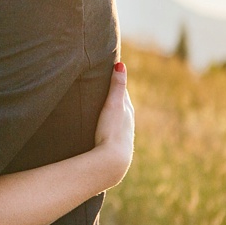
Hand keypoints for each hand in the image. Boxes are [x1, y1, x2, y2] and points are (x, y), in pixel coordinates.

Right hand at [94, 62, 134, 183]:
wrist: (113, 161)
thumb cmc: (112, 130)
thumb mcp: (114, 105)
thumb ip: (117, 85)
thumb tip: (120, 64)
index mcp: (127, 110)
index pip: (122, 91)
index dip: (114, 81)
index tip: (108, 71)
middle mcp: (127, 121)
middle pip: (120, 105)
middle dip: (112, 96)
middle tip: (100, 86)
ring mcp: (122, 134)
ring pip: (116, 118)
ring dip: (109, 111)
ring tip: (98, 106)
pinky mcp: (114, 145)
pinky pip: (110, 129)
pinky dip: (106, 123)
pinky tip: (99, 128)